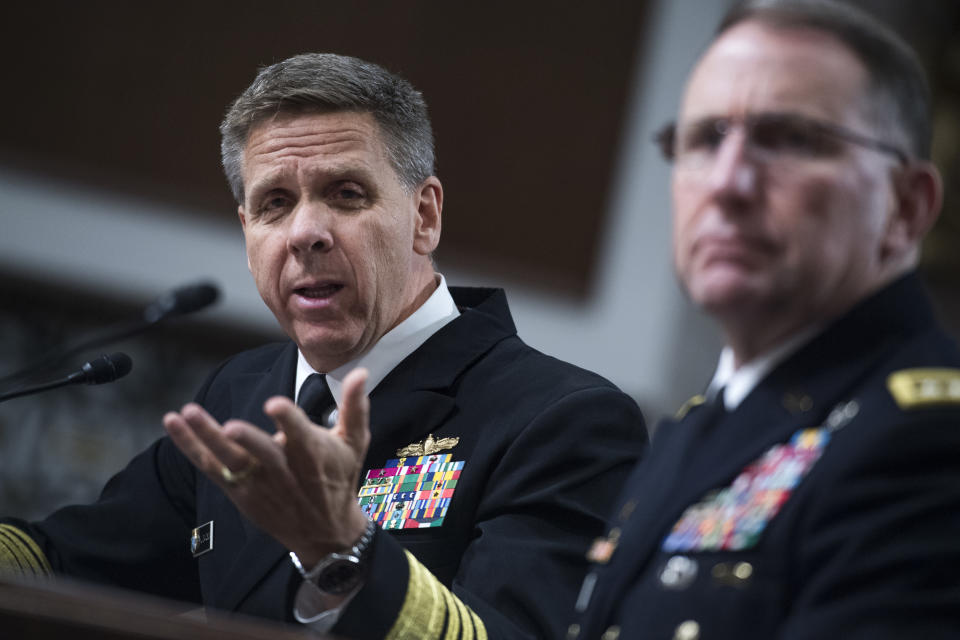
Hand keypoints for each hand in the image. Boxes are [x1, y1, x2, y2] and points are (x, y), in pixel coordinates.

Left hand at [163, 368, 371, 564]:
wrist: (324, 531)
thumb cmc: (339, 478)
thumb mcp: (355, 443)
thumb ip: (355, 406)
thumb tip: (360, 371)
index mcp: (313, 454)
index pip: (300, 434)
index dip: (288, 420)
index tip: (275, 404)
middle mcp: (284, 470)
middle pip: (262, 453)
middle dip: (248, 440)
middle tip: (231, 426)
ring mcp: (258, 482)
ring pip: (230, 459)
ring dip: (207, 437)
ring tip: (188, 413)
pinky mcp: (239, 490)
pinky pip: (210, 466)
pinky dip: (190, 446)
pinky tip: (173, 423)